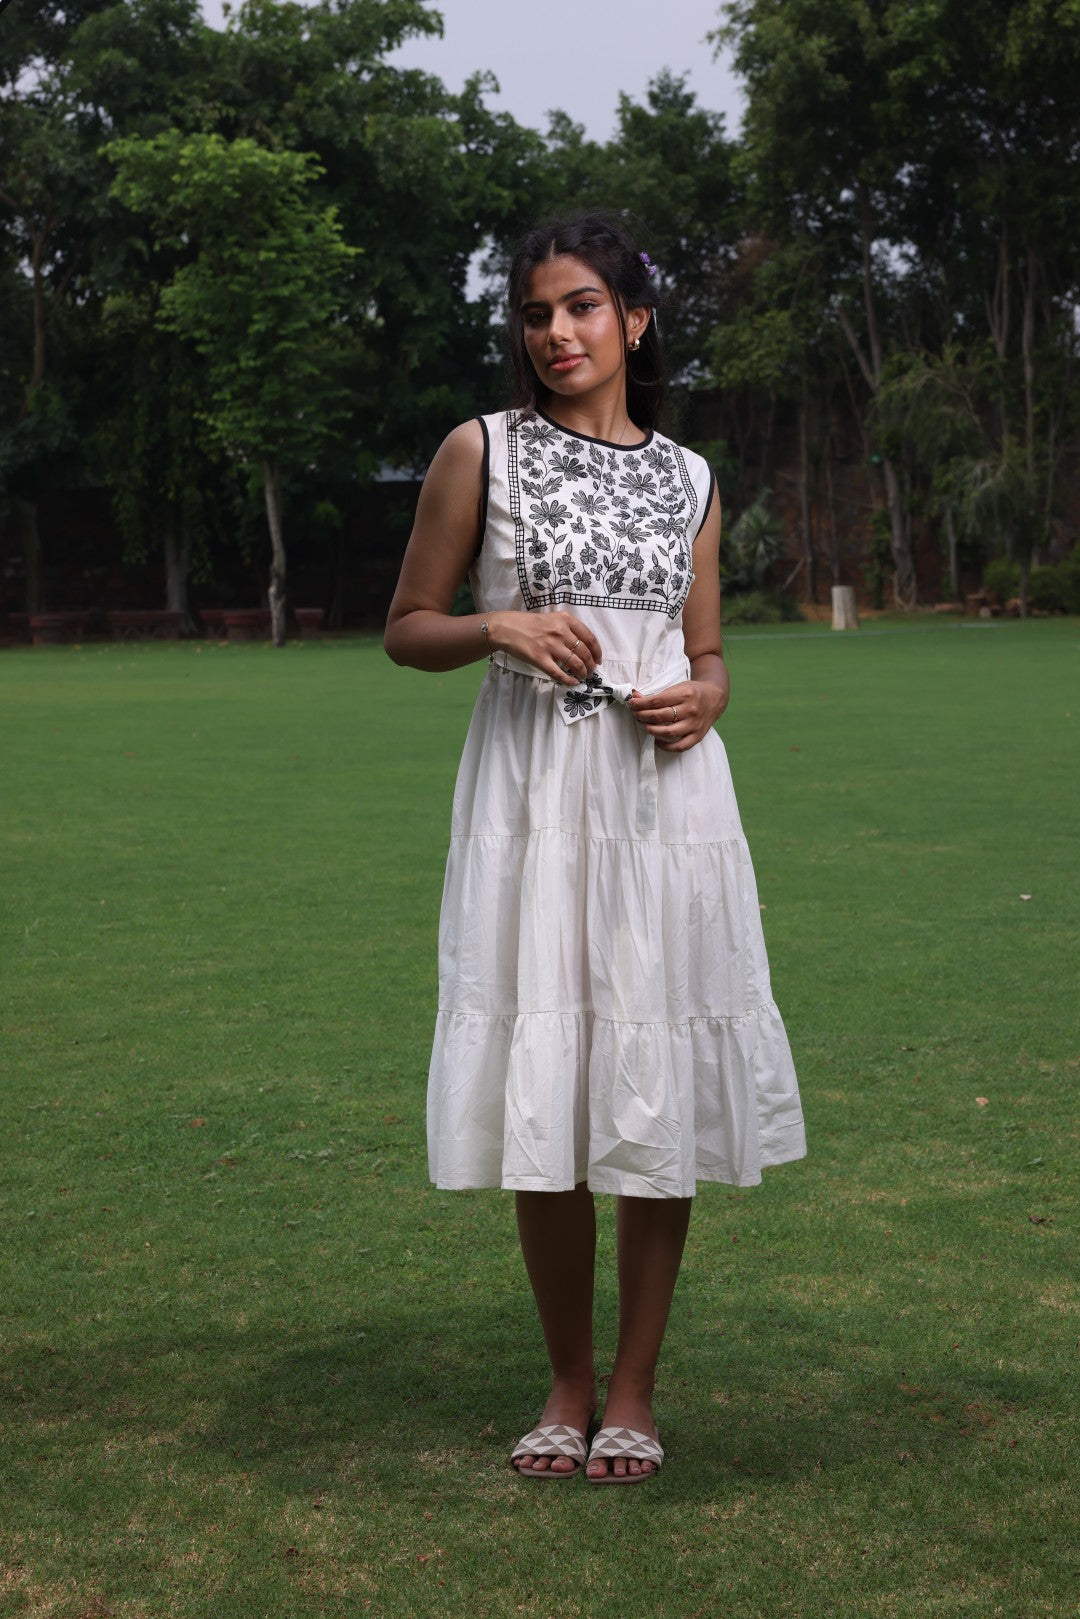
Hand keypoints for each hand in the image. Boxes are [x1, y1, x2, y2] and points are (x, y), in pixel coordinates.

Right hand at [486, 609, 601, 686]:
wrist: (506, 628)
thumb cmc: (528, 624)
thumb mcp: (552, 618)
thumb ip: (567, 628)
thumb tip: (581, 646)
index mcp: (565, 620)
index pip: (589, 638)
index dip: (597, 652)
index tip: (598, 660)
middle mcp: (560, 631)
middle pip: (584, 652)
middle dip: (591, 665)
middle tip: (591, 672)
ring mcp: (550, 645)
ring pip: (575, 663)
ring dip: (582, 673)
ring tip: (583, 677)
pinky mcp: (540, 658)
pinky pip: (559, 673)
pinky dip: (568, 680)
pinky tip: (572, 682)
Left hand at [628, 676, 727, 751]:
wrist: (715, 697)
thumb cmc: (692, 691)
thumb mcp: (677, 687)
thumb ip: (657, 694)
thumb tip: (635, 697)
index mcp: (685, 694)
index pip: (657, 701)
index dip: (640, 704)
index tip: (631, 703)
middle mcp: (691, 710)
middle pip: (660, 716)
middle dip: (643, 716)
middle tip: (636, 714)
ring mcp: (695, 724)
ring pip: (668, 732)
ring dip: (651, 730)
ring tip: (644, 725)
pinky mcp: (698, 736)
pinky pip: (680, 746)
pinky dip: (666, 746)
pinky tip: (657, 740)